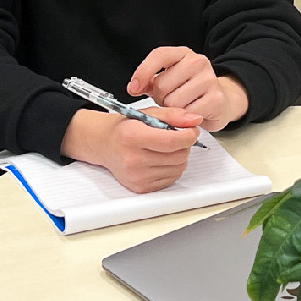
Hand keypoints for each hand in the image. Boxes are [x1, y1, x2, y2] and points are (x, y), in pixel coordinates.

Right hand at [60, 106, 205, 192]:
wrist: (105, 145)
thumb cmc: (126, 128)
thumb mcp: (148, 113)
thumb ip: (174, 115)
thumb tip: (195, 120)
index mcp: (132, 137)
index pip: (171, 141)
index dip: (189, 135)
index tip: (191, 130)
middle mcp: (133, 159)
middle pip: (179, 155)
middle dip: (184, 145)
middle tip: (175, 138)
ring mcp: (137, 176)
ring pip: (179, 168)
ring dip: (179, 157)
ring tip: (165, 148)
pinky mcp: (141, 187)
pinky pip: (172, 178)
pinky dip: (172, 168)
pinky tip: (160, 159)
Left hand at [127, 47, 247, 130]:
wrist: (220, 102)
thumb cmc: (188, 90)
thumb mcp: (167, 80)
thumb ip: (149, 81)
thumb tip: (133, 88)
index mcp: (183, 54)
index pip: (159, 55)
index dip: (143, 72)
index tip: (133, 88)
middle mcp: (198, 62)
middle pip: (162, 84)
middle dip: (160, 97)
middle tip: (169, 99)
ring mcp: (209, 79)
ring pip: (173, 101)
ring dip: (172, 109)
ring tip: (181, 106)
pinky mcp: (216, 99)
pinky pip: (186, 113)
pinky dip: (184, 118)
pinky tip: (191, 113)